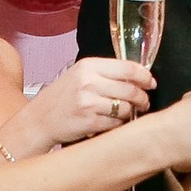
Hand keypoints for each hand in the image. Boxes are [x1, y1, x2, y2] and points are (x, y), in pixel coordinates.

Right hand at [20, 56, 154, 146]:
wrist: (40, 120)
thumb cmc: (62, 98)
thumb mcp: (80, 75)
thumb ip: (106, 73)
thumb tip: (138, 76)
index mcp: (89, 66)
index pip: (128, 68)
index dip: (145, 77)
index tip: (150, 83)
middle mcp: (89, 82)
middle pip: (131, 89)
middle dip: (142, 98)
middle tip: (143, 103)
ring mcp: (89, 102)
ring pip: (126, 108)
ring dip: (131, 113)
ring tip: (125, 113)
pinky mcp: (89, 122)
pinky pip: (116, 123)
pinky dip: (118, 124)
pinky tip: (111, 122)